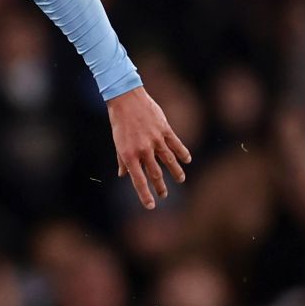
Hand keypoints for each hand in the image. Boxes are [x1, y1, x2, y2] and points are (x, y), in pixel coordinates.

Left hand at [107, 86, 190, 209]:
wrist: (126, 99)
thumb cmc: (119, 122)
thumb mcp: (117, 143)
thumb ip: (122, 160)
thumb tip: (123, 175)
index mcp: (129, 155)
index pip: (139, 181)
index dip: (145, 195)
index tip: (151, 206)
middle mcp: (143, 150)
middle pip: (156, 174)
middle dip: (161, 187)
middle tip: (164, 195)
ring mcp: (156, 140)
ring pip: (169, 161)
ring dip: (176, 172)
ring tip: (180, 180)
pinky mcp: (165, 130)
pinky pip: (176, 144)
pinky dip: (183, 153)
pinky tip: (187, 160)